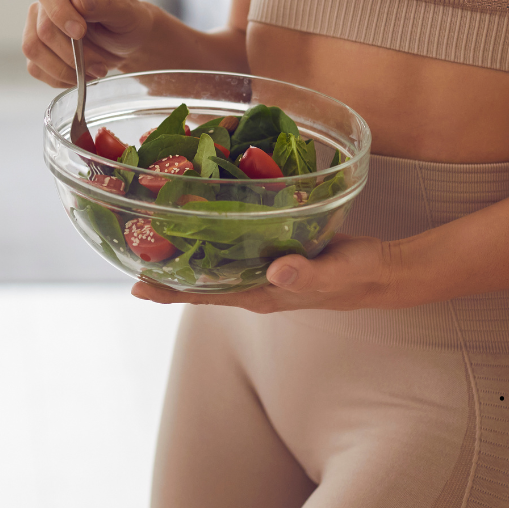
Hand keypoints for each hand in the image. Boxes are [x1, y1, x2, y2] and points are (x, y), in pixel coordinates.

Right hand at [22, 0, 157, 87]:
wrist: (127, 42)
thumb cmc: (128, 19)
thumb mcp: (126, 10)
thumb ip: (104, 3)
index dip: (59, 11)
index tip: (80, 32)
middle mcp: (48, 1)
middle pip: (43, 29)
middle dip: (73, 53)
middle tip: (99, 64)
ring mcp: (38, 25)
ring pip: (34, 50)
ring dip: (66, 69)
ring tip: (94, 71)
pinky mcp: (38, 49)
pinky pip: (36, 68)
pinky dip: (60, 77)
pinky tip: (80, 75)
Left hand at [129, 235, 398, 311]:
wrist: (380, 272)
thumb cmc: (357, 275)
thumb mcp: (335, 273)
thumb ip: (307, 273)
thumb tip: (274, 270)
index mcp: (262, 294)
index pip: (206, 296)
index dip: (169, 292)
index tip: (135, 285)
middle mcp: (254, 285)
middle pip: (199, 281)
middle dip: (166, 269)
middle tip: (128, 247)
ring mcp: (261, 270)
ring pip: (214, 262)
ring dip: (185, 249)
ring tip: (152, 229)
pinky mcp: (271, 250)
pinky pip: (233, 243)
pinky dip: (213, 231)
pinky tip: (201, 211)